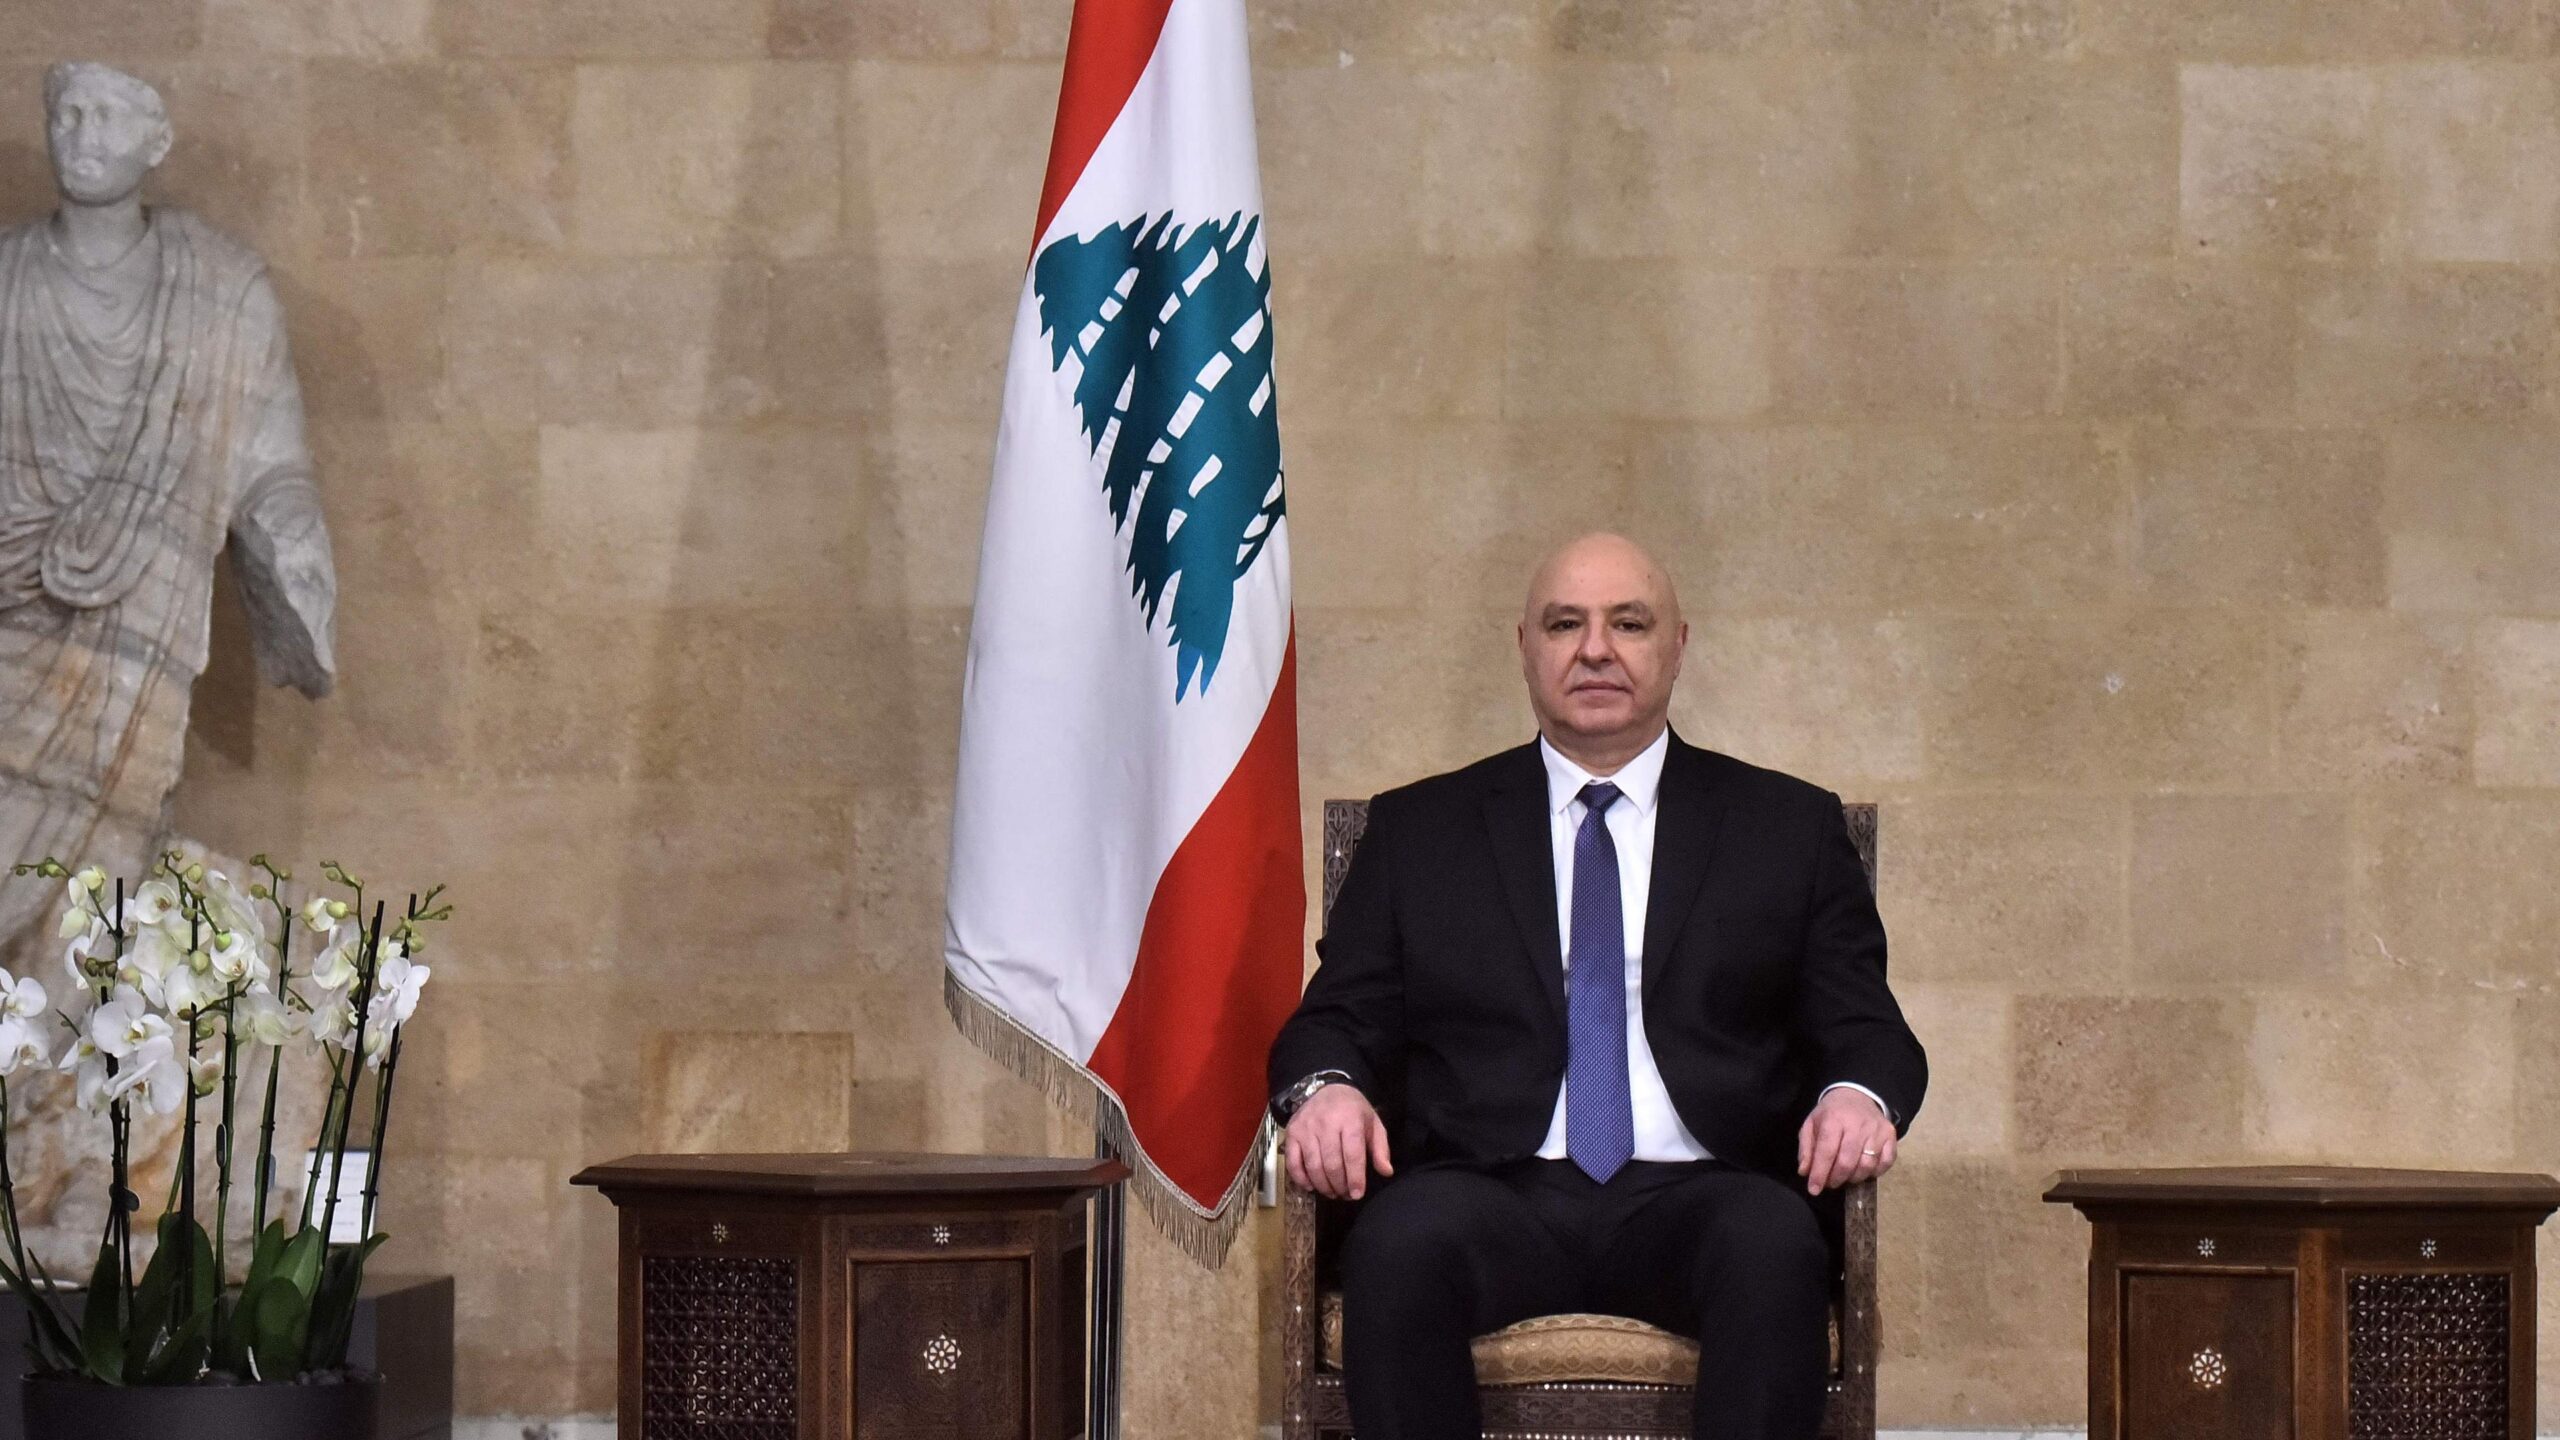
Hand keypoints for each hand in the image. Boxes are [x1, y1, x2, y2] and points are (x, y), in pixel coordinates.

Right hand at [1284, 1083, 1393, 1199]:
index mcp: (1350, 1120)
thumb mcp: (1373, 1124)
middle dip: (1340, 1185)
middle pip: (1332, 1164)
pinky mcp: (1291, 1133)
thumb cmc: (1353, 1110)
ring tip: (1332, 1193)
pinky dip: (1300, 1179)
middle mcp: (1326, 1124)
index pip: (1352, 1155)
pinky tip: (1311, 1186)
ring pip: (1313, 1166)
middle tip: (1345, 1195)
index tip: (1357, 1194)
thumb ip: (1381, 1149)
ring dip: (1323, 1186)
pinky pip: (1292, 1162)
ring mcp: (1306, 1129)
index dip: (1355, 1178)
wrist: (1327, 1088)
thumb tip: (1386, 1172)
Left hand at [1797, 1087, 1895, 1194]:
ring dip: (1854, 1178)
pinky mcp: (1890, 1135)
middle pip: (1847, 1162)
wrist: (1856, 1095)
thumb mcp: (1811, 1124)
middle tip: (1830, 1183)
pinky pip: (1885, 1163)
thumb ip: (1806, 1148)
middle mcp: (1858, 1124)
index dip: (1820, 1174)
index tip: (1814, 1189)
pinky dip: (1874, 1172)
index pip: (1826, 1152)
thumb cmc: (1831, 1114)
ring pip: (1867, 1166)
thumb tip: (1805, 1172)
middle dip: (1836, 1179)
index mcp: (1834, 1119)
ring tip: (1845, 1176)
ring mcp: (1877, 1130)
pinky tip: (1863, 1170)